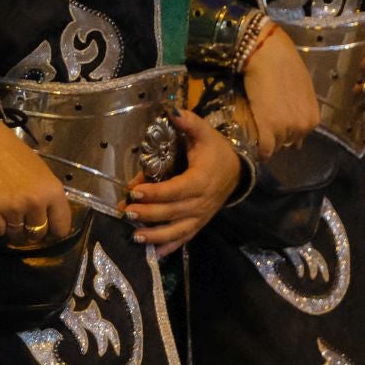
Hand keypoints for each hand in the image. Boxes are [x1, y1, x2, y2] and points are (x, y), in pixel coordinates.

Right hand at [0, 109, 72, 242]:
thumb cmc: (13, 153)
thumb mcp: (41, 173)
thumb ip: (48, 197)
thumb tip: (49, 222)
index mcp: (53, 191)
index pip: (61, 228)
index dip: (53, 230)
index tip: (45, 226)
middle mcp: (35, 201)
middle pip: (37, 234)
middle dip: (30, 229)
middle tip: (21, 217)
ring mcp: (12, 207)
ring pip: (16, 235)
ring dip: (11, 228)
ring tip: (5, 211)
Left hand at [124, 110, 239, 255]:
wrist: (237, 172)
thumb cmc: (216, 151)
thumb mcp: (204, 133)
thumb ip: (189, 122)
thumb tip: (172, 110)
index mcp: (201, 180)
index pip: (177, 189)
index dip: (156, 193)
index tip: (135, 192)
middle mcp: (201, 202)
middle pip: (173, 212)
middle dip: (149, 214)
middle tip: (126, 212)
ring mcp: (201, 216)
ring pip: (178, 230)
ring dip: (156, 235)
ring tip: (135, 236)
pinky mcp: (199, 223)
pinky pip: (185, 238)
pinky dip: (170, 247)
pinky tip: (153, 254)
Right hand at [242, 26, 319, 156]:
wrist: (268, 54)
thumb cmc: (285, 65)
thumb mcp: (301, 89)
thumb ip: (301, 108)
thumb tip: (294, 120)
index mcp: (312, 118)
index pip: (299, 138)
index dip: (285, 133)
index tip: (274, 128)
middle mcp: (303, 127)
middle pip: (286, 143)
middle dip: (276, 137)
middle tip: (263, 126)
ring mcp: (286, 129)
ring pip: (275, 146)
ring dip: (265, 140)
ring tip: (255, 129)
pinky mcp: (268, 129)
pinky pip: (264, 149)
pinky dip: (259, 151)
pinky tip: (253, 147)